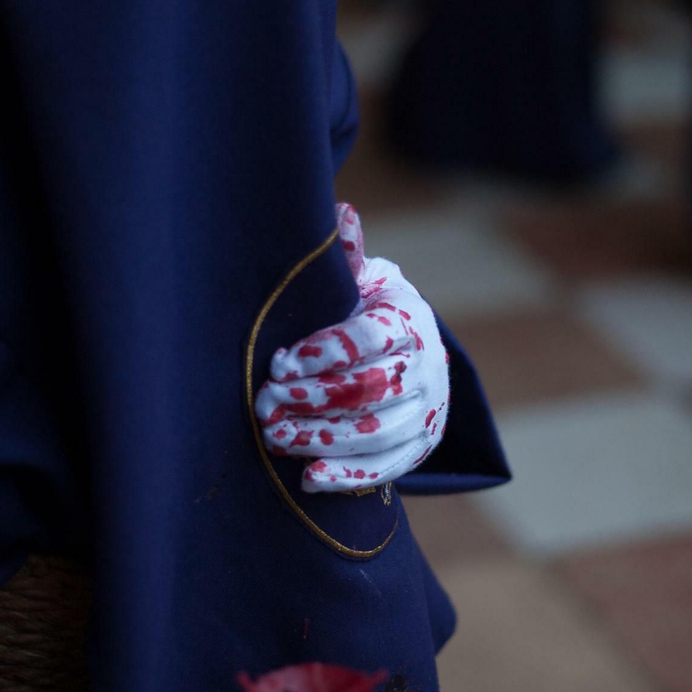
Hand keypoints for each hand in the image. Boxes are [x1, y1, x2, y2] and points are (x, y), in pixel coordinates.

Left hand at [255, 204, 449, 492]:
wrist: (419, 357)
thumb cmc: (374, 314)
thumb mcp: (367, 282)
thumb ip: (350, 258)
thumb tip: (341, 213)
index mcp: (409, 319)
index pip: (370, 338)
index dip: (325, 351)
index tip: (281, 362)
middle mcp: (425, 367)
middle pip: (370, 389)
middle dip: (314, 398)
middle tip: (267, 403)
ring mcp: (425, 412)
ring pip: (376, 433)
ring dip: (322, 438)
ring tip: (275, 437)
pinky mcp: (419, 448)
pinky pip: (386, 469)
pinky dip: (348, 476)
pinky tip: (308, 477)